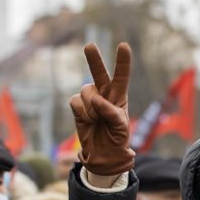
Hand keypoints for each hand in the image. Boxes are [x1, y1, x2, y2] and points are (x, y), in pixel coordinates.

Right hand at [70, 42, 134, 175]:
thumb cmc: (117, 138)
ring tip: (97, 119)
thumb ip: (111, 112)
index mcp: (119, 96)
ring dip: (91, 107)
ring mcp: (89, 99)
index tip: (123, 45)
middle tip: (90, 46)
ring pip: (86, 91)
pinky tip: (88, 120)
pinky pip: (76, 101)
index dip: (122, 61)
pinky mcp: (78, 106)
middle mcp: (104, 93)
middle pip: (99, 73)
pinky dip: (82, 112)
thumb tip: (96, 99)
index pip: (121, 76)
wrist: (104, 153)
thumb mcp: (121, 127)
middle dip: (94, 59)